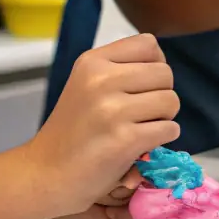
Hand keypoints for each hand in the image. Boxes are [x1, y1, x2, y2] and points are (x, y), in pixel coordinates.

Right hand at [30, 34, 178, 212]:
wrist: (48, 173)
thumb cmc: (73, 131)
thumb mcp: (86, 84)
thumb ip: (120, 69)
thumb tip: (162, 66)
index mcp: (92, 62)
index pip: (148, 44)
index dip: (155, 64)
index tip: (143, 85)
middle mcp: (101, 80)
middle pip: (165, 73)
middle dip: (161, 94)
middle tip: (141, 114)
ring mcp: (112, 110)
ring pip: (171, 101)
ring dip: (164, 118)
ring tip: (140, 128)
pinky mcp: (125, 139)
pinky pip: (170, 129)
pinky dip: (162, 139)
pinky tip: (142, 146)